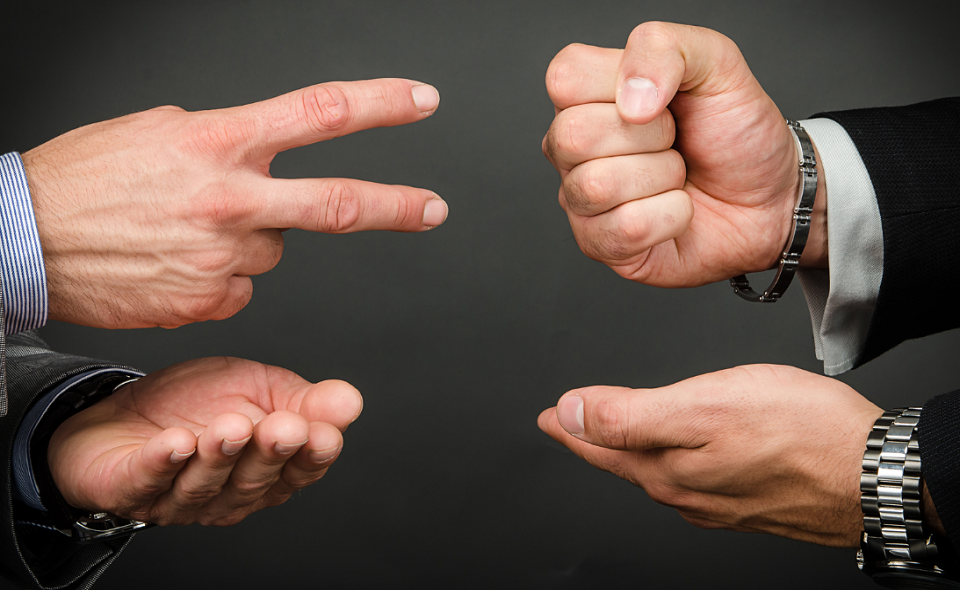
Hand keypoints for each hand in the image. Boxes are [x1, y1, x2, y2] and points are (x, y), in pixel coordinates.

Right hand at [23, 79, 446, 327]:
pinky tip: (176, 263)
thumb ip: (226, 143)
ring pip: (273, 247)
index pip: (322, 113)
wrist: (27, 237)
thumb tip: (263, 162)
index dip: (381, 105)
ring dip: (248, 237)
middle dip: (396, 206)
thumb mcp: (162, 129)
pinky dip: (220, 274)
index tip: (422, 102)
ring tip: (187, 230)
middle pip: (336, 203)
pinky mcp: (210, 299)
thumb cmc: (89, 177)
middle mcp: (232, 198)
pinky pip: (241, 285)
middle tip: (435, 208)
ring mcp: (224, 254)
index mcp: (221, 140)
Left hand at [48, 357, 362, 525]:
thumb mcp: (259, 388)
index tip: (324, 435)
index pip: (299, 471)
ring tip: (229, 427)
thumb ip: (304, 399)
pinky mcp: (132, 491)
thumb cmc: (195, 404)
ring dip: (219, 457)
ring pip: (205, 485)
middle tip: (282, 428)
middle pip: (255, 481)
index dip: (312, 456)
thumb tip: (350, 401)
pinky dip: (162, 463)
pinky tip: (175, 443)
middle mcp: (228, 493)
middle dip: (270, 454)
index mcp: (267, 470)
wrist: (118, 411)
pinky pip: (149, 481)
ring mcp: (180, 498)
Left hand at [538, 364, 884, 546]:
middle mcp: (687, 492)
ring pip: (658, 472)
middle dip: (593, 442)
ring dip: (630, 453)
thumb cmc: (799, 433)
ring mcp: (719, 501)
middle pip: (624, 461)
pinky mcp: (750, 500)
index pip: (598, 447)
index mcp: (666, 468)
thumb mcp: (701, 406)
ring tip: (616, 439)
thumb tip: (569, 414)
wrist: (873, 476)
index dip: (569, 427)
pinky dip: (671, 461)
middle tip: (570, 425)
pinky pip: (693, 480)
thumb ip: (628, 415)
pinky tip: (679, 456)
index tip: (547, 417)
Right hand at [542, 22, 826, 286]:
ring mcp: (581, 199)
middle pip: (573, 135)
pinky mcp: (601, 244)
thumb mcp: (716, 63)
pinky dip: (671, 216)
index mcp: (587, 95)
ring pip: (597, 185)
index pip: (565, 78)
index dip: (622, 84)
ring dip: (662, 177)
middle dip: (651, 136)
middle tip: (675, 141)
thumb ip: (665, 47)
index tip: (662, 98)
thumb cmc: (735, 133)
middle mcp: (572, 148)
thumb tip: (630, 100)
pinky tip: (677, 210)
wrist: (770, 195)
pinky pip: (625, 228)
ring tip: (677, 175)